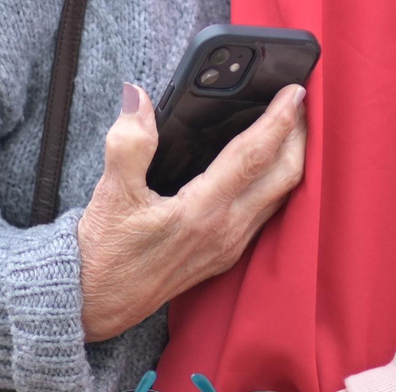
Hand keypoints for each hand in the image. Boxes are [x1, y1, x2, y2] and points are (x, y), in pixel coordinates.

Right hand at [74, 80, 307, 341]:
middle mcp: (225, 230)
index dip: (279, 120)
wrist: (95, 305)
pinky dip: (276, 183)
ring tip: (292, 128)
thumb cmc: (103, 253)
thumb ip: (128, 142)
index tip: (295, 90)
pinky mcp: (224, 255)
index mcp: (202, 211)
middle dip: (300, 136)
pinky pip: (267, 213)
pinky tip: (267, 168)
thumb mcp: (110, 193)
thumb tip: (138, 97)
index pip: (254, 156)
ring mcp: (229, 246)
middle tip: (301, 102)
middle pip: (284, 176)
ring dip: (292, 160)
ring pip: (280, 197)